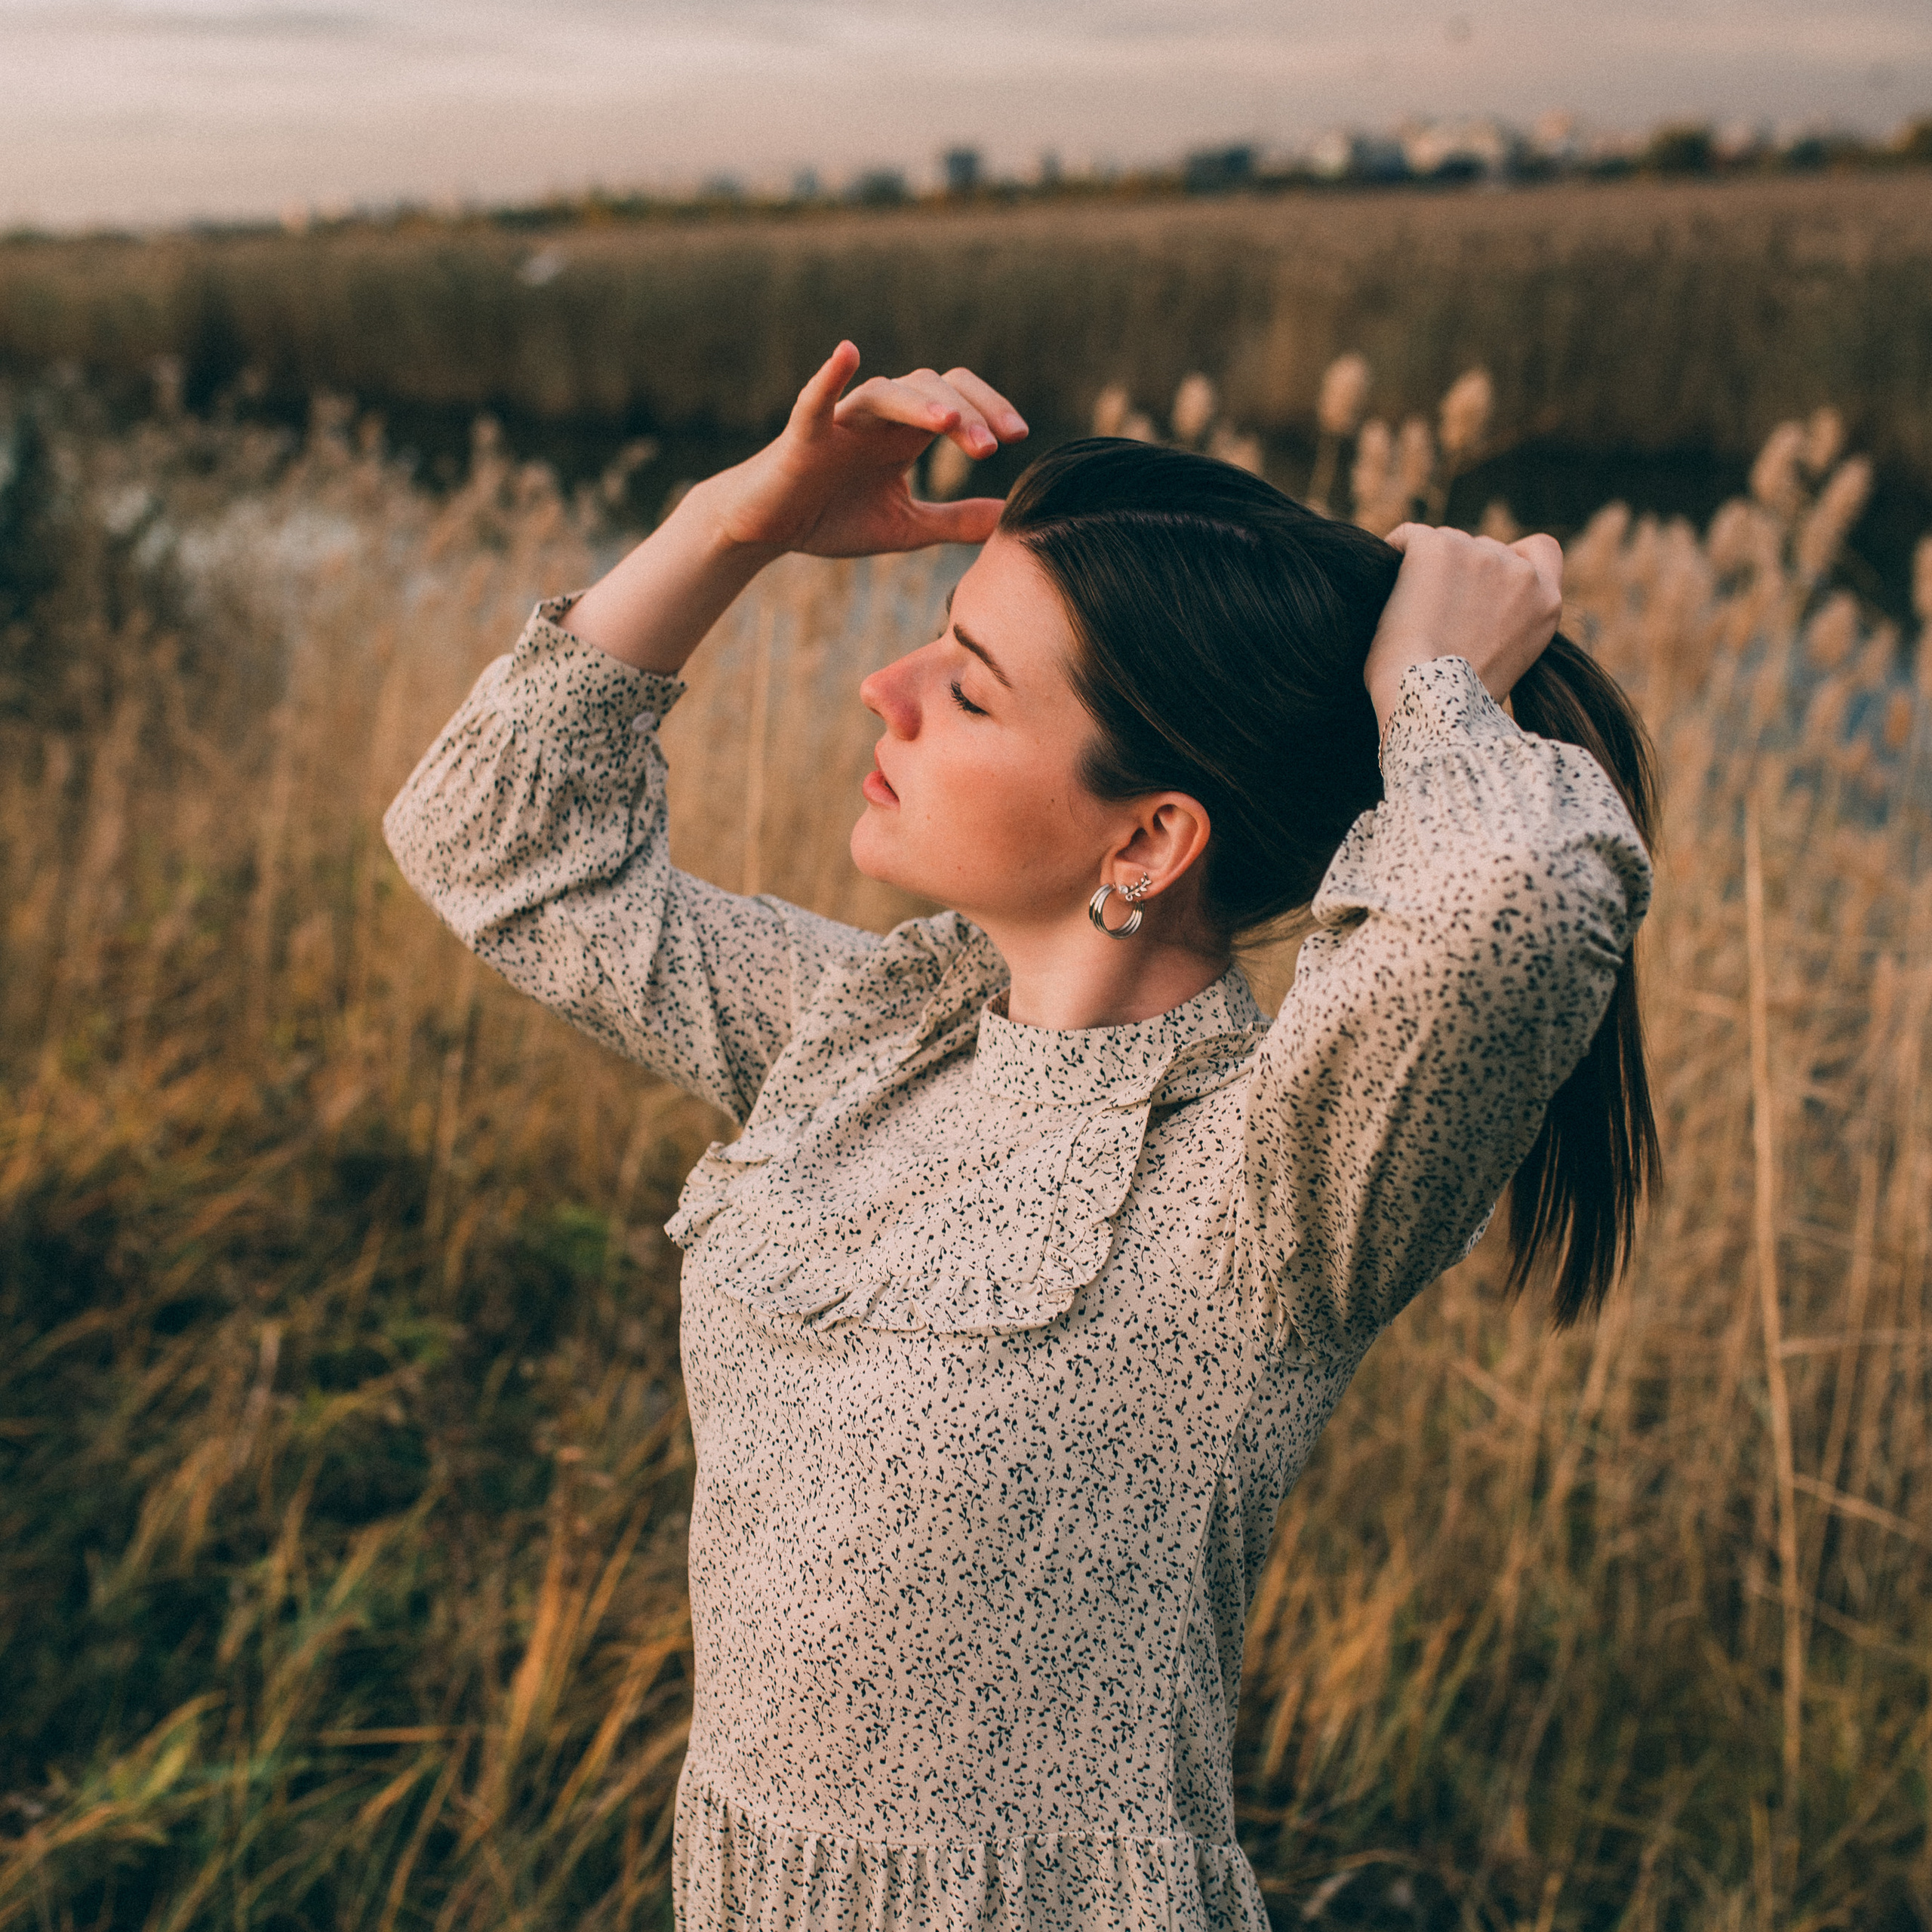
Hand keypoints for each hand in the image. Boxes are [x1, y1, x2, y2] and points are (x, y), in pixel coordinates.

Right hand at [704, 341, 1027, 558]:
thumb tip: (1008, 517)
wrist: (769, 530)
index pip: (959, 404)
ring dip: (921, 405)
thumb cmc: (832, 518)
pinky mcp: (804, 433)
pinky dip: (830, 375)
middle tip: (993, 447)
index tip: (1017, 437)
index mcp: (906, 435)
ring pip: (889, 393)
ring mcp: (842, 420)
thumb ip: (954, 521)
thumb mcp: (905, 528)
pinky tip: (847, 353)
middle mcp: (880, 418)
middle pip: (934, 390)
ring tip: (950, 426)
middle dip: (968, 414)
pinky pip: (817, 397)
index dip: (990, 411)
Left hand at [1363, 524, 1563, 735]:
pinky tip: (1386, 586)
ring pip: (1448, 542)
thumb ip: (1507, 618)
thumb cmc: (1454, 701)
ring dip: (1428, 569)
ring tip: (1411, 615)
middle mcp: (1521, 574)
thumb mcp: (1507, 659)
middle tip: (1431, 614)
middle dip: (1459, 572)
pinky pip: (1409, 537)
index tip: (1482, 579)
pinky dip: (1396, 554)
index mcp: (1546, 603)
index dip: (1511, 556)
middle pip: (1484, 548)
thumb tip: (1474, 603)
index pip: (1541, 550)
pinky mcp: (1438, 548)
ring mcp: (1481, 555)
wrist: (1428, 703)